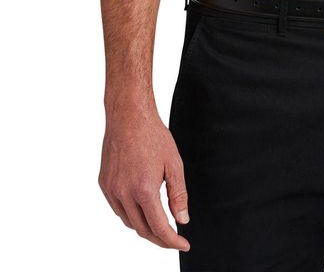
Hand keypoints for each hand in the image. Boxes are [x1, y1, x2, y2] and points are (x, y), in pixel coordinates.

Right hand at [98, 104, 190, 251]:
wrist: (129, 116)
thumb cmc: (153, 135)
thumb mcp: (174, 164)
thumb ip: (178, 195)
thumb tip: (182, 219)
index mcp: (144, 190)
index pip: (159, 227)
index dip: (172, 240)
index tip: (183, 244)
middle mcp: (124, 193)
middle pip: (142, 229)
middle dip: (159, 238)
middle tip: (173, 237)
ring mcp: (111, 189)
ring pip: (128, 221)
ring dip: (144, 227)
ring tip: (159, 223)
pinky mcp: (103, 184)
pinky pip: (117, 208)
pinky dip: (130, 214)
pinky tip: (141, 208)